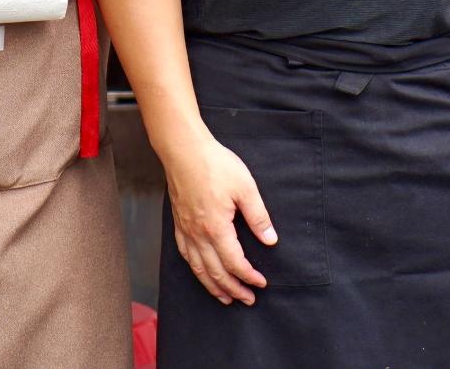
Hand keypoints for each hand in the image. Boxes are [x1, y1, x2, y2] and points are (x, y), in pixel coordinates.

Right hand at [160, 132, 275, 305]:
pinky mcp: (178, 223)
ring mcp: (185, 230)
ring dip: (213, 286)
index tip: (261, 283)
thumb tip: (270, 240)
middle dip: (233, 289)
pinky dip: (195, 269)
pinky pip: (185, 255)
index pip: (234, 263)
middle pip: (216, 272)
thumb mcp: (245, 187)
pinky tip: (201, 272)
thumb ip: (258, 216)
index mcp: (216, 228)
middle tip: (247, 299)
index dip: (249, 276)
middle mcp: (198, 234)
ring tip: (225, 297)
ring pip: (198, 268)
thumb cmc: (214, 164)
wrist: (183, 149)